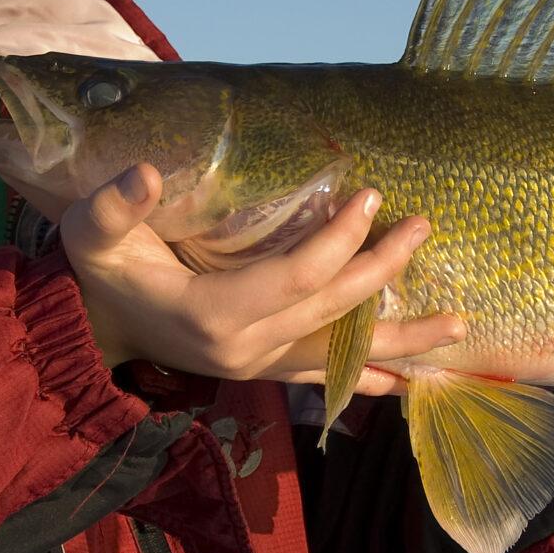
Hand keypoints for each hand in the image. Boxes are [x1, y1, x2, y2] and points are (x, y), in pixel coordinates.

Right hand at [57, 165, 463, 389]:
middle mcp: (245, 350)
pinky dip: (372, 378)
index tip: (372, 197)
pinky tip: (414, 379)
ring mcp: (259, 367)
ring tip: (461, 325)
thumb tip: (146, 173)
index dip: (338, 241)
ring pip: (344, 357)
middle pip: (332, 311)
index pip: (294, 278)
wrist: (93, 331)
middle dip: (384, 270)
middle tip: (423, 228)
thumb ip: (114, 206)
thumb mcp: (92, 235)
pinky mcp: (265, 371)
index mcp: (212, 313)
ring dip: (404, 341)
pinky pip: (329, 377)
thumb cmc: (97, 273)